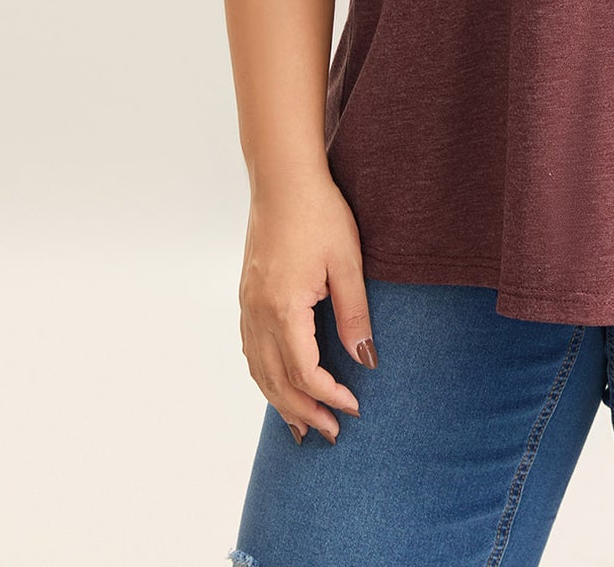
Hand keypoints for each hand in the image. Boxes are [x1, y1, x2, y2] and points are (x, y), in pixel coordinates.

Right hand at [238, 172, 376, 444]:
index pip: (305, 371)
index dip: (329, 395)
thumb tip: (366, 359)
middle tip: (331, 433)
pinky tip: (278, 385)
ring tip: (301, 426)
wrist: (283, 179)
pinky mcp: (247, 296)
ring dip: (280, 401)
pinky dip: (264, 376)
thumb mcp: (347, 261)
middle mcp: (259, 312)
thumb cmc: (319, 213)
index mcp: (284, 307)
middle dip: (304, 411)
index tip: (354, 406)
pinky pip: (251, 350)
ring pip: (259, 370)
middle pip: (277, 380)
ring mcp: (248, 305)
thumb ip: (355, 313)